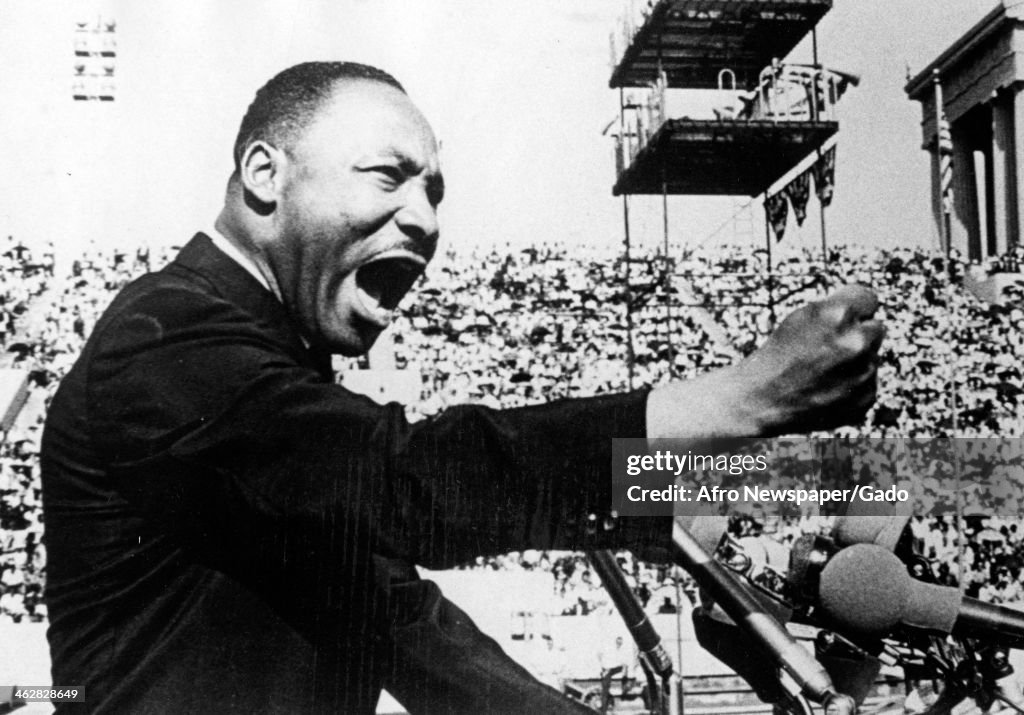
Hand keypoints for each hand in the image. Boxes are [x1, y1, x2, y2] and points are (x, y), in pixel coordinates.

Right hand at [646, 284, 883, 438]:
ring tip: (821, 370)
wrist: (761, 399)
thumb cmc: (778, 356)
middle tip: (827, 347)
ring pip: (871, 358)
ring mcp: (863, 374)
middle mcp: (856, 342)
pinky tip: (827, 387)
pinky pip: (868, 384)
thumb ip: (838, 307)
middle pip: (876, 328)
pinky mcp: (864, 400)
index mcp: (839, 315)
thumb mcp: (800, 317)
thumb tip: (869, 310)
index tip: (841, 317)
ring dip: (854, 362)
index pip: (869, 298)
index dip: (852, 308)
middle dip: (857, 334)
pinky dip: (852, 386)